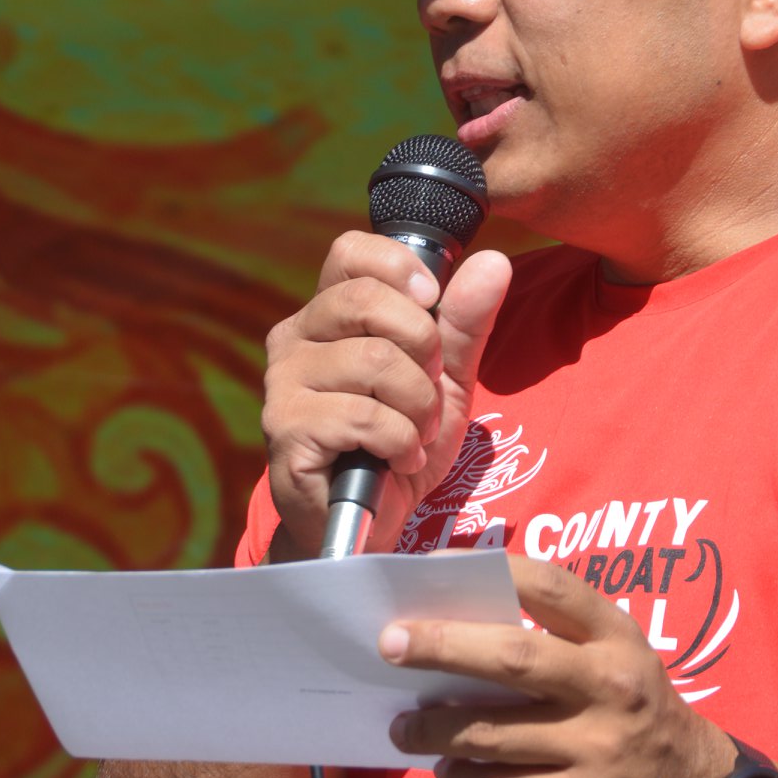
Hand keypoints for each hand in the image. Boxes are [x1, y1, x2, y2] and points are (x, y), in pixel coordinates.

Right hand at [263, 233, 511, 554]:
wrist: (369, 526)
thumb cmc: (401, 444)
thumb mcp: (445, 380)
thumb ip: (465, 323)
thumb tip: (494, 261)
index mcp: (327, 314)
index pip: (350, 251)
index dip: (399, 267)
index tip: (432, 300)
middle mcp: (294, 339)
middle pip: (365, 301)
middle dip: (422, 346)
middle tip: (429, 388)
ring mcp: (283, 386)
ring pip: (374, 361)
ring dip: (418, 405)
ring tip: (416, 432)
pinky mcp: (288, 432)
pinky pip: (364, 416)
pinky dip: (401, 440)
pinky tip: (400, 458)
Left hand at [381, 556, 729, 777]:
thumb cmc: (632, 710)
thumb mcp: (613, 659)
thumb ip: (552, 640)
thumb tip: (450, 628)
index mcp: (615, 636)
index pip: (549, 585)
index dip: (484, 569)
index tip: (428, 565)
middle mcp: (610, 685)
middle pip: (512, 657)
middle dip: (441, 646)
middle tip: (388, 644)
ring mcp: (597, 747)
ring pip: (491, 733)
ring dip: (434, 728)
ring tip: (402, 726)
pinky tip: (448, 769)